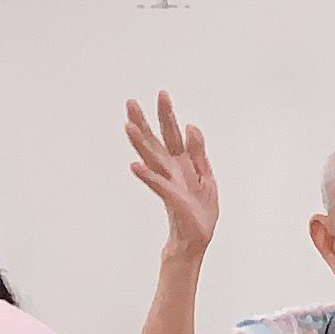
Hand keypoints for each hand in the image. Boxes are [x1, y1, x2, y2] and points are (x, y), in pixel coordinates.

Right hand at [125, 93, 219, 254]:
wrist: (196, 240)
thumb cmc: (199, 211)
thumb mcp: (206, 177)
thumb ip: (198, 153)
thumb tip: (191, 126)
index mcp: (181, 164)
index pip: (172, 134)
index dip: (167, 115)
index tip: (161, 93)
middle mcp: (171, 171)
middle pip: (155, 142)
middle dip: (145, 122)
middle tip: (130, 102)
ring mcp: (169, 183)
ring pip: (151, 159)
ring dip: (139, 143)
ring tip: (128, 125)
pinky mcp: (171, 199)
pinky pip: (157, 185)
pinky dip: (147, 176)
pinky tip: (134, 166)